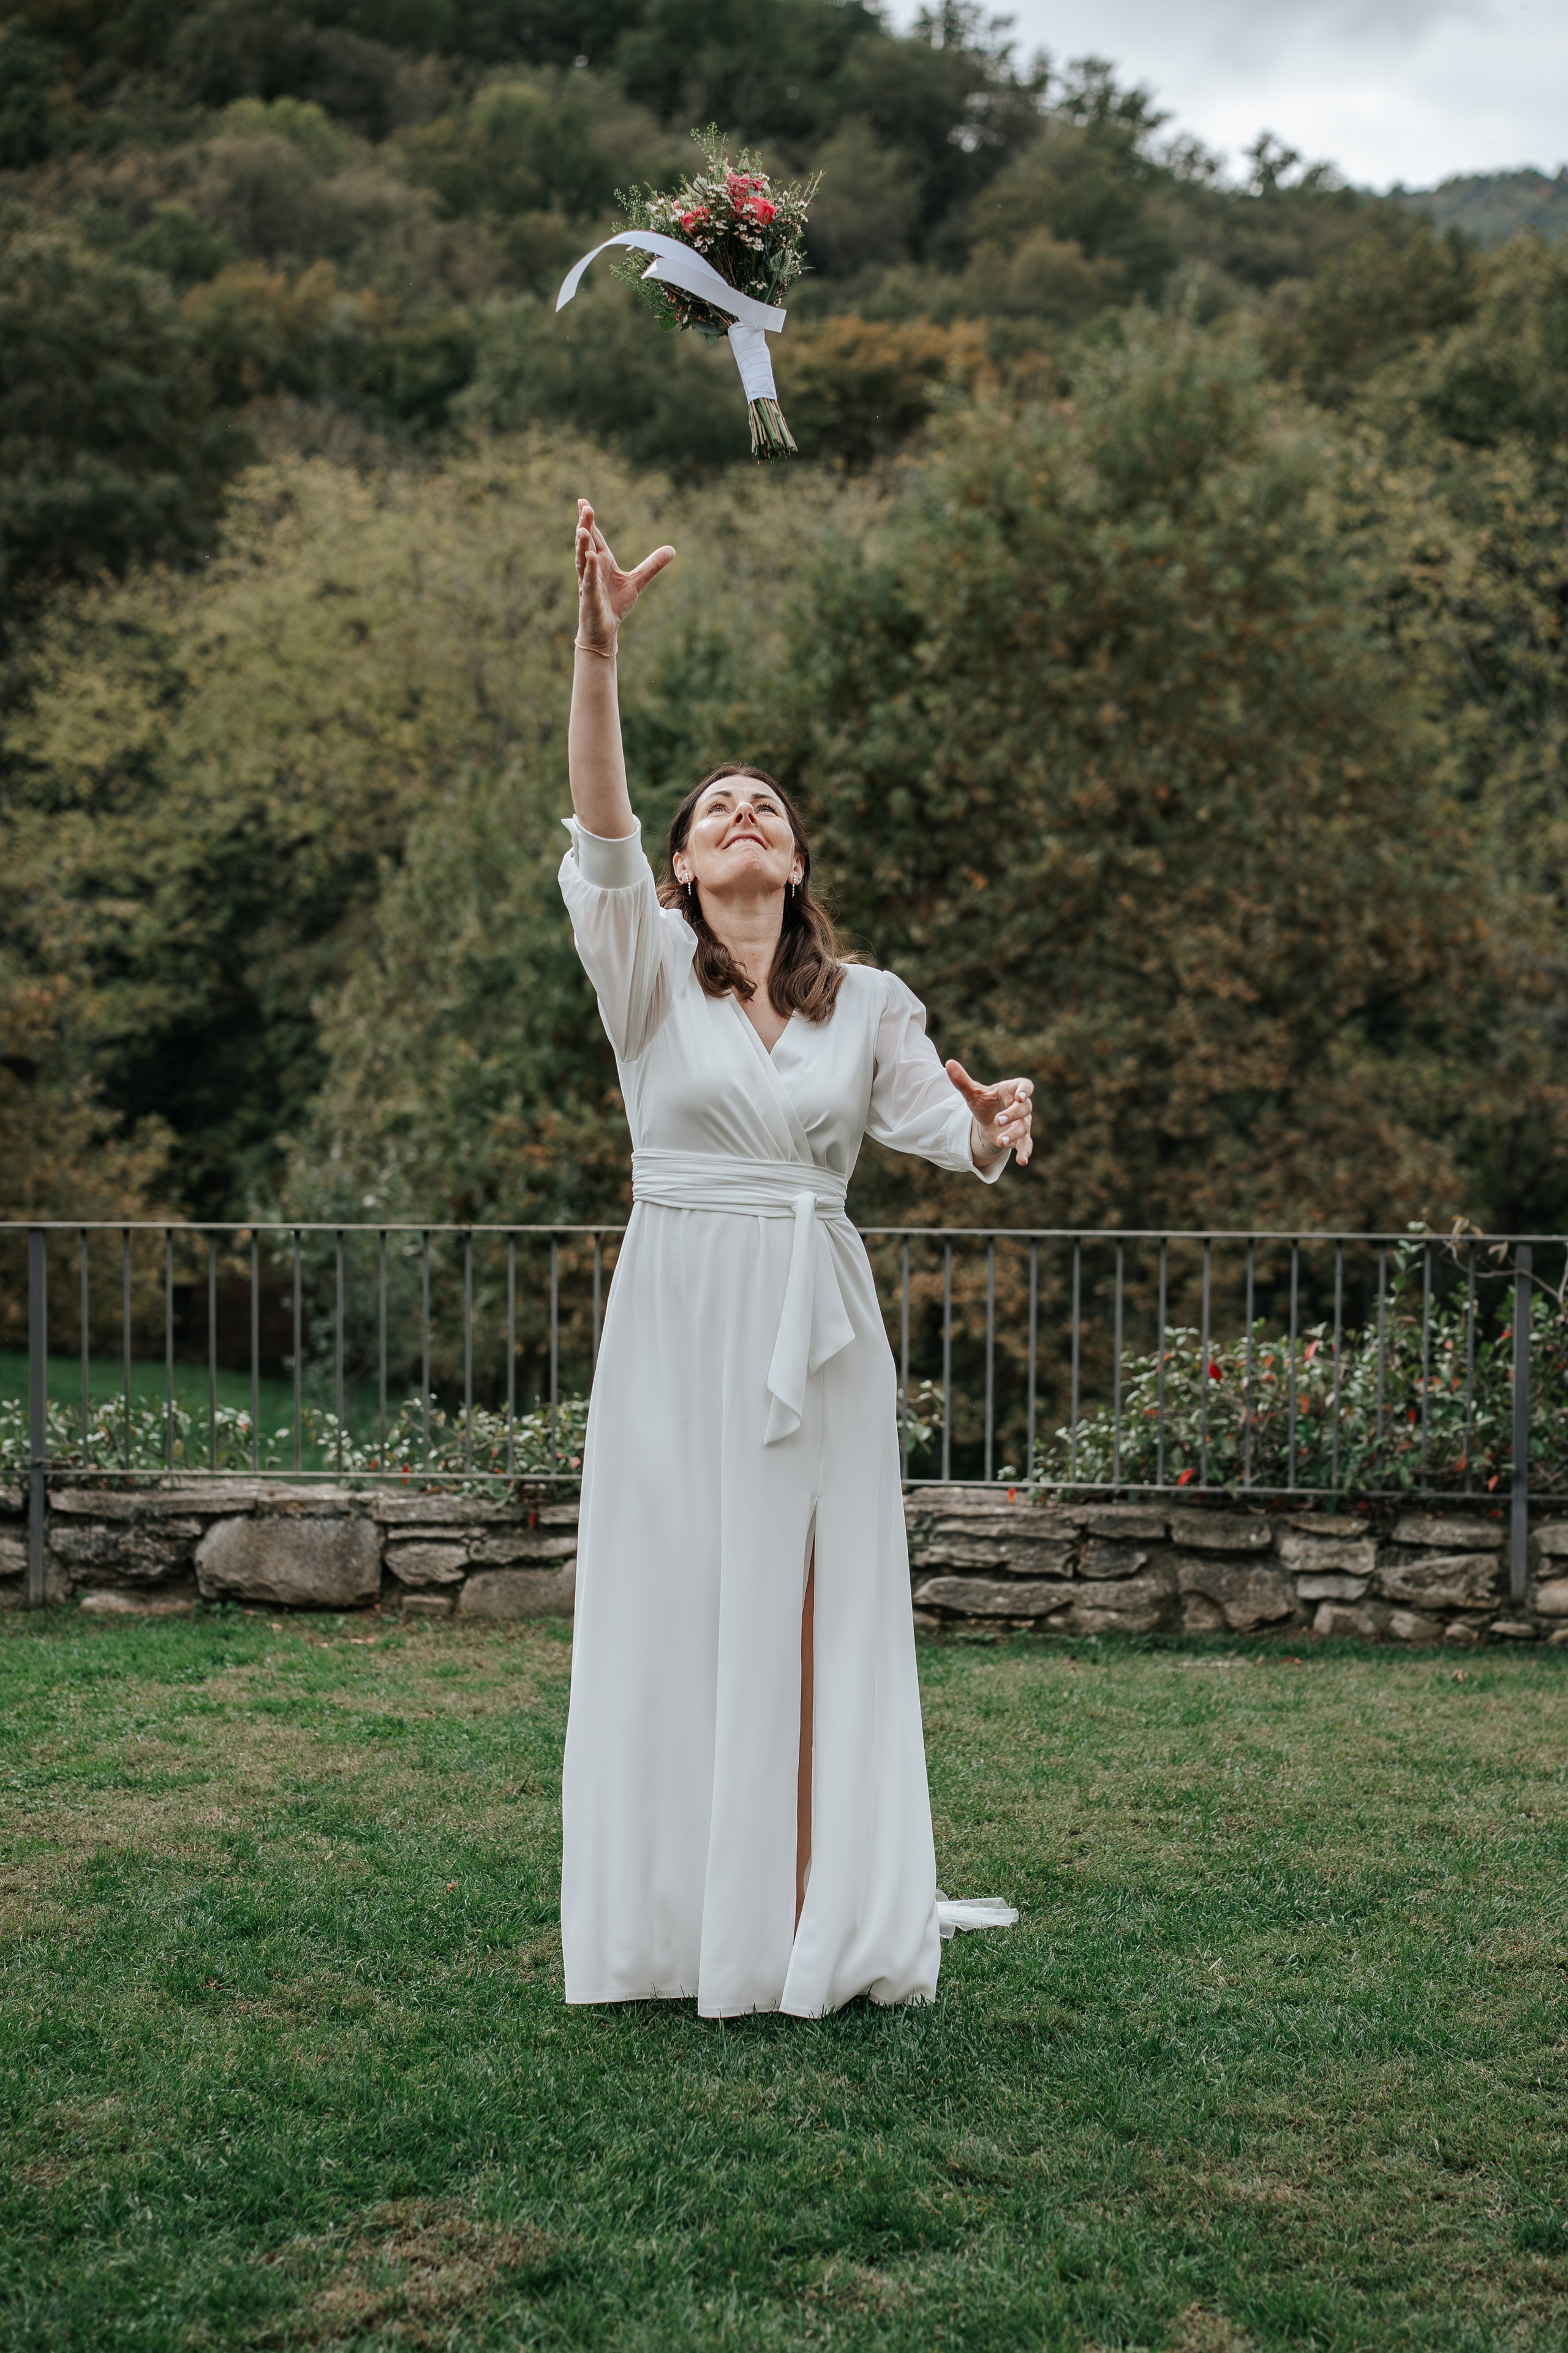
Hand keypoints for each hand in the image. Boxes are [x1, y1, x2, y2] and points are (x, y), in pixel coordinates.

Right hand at [576, 500, 674, 651]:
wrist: (605, 630)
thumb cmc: (615, 604)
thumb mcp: (638, 581)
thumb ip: (652, 565)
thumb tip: (672, 549)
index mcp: (602, 561)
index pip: (595, 537)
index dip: (590, 520)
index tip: (583, 502)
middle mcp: (592, 568)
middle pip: (587, 543)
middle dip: (584, 525)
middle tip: (584, 506)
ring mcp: (588, 582)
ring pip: (583, 560)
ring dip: (582, 545)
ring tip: (582, 529)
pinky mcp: (589, 597)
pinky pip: (588, 581)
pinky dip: (589, 569)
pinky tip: (590, 557)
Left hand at [946, 1062, 1033, 1168]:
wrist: (987, 1120)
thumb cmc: (984, 1103)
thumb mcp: (972, 1093)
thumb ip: (962, 1080)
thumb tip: (949, 1064)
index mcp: (1012, 1090)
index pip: (1025, 1086)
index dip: (1025, 1091)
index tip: (1020, 1096)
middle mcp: (1021, 1106)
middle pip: (1024, 1108)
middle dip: (1012, 1114)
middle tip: (998, 1120)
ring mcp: (1022, 1122)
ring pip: (1024, 1127)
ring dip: (1013, 1134)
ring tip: (1001, 1141)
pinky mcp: (1020, 1137)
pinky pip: (1026, 1144)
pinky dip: (1025, 1152)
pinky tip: (1023, 1160)